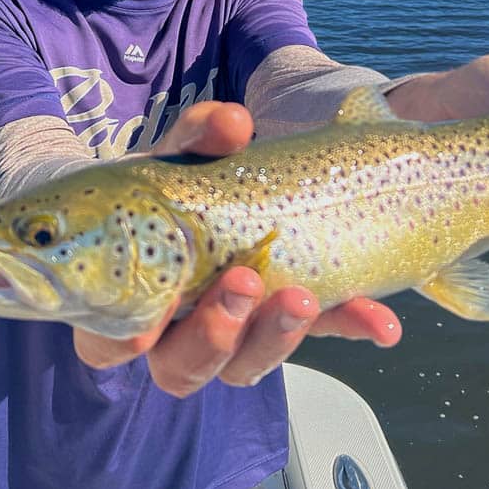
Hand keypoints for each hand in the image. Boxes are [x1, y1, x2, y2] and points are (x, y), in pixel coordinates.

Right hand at [72, 101, 401, 397]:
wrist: (228, 185)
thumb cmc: (179, 175)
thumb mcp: (183, 153)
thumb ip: (199, 136)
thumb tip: (231, 122)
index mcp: (129, 297)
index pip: (107, 343)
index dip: (121, 344)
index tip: (144, 328)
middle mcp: (177, 331)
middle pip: (183, 366)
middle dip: (215, 335)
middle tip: (242, 282)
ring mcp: (237, 332)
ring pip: (245, 366)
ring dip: (275, 338)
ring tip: (302, 298)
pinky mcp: (289, 319)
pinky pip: (318, 334)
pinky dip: (350, 324)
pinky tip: (382, 322)